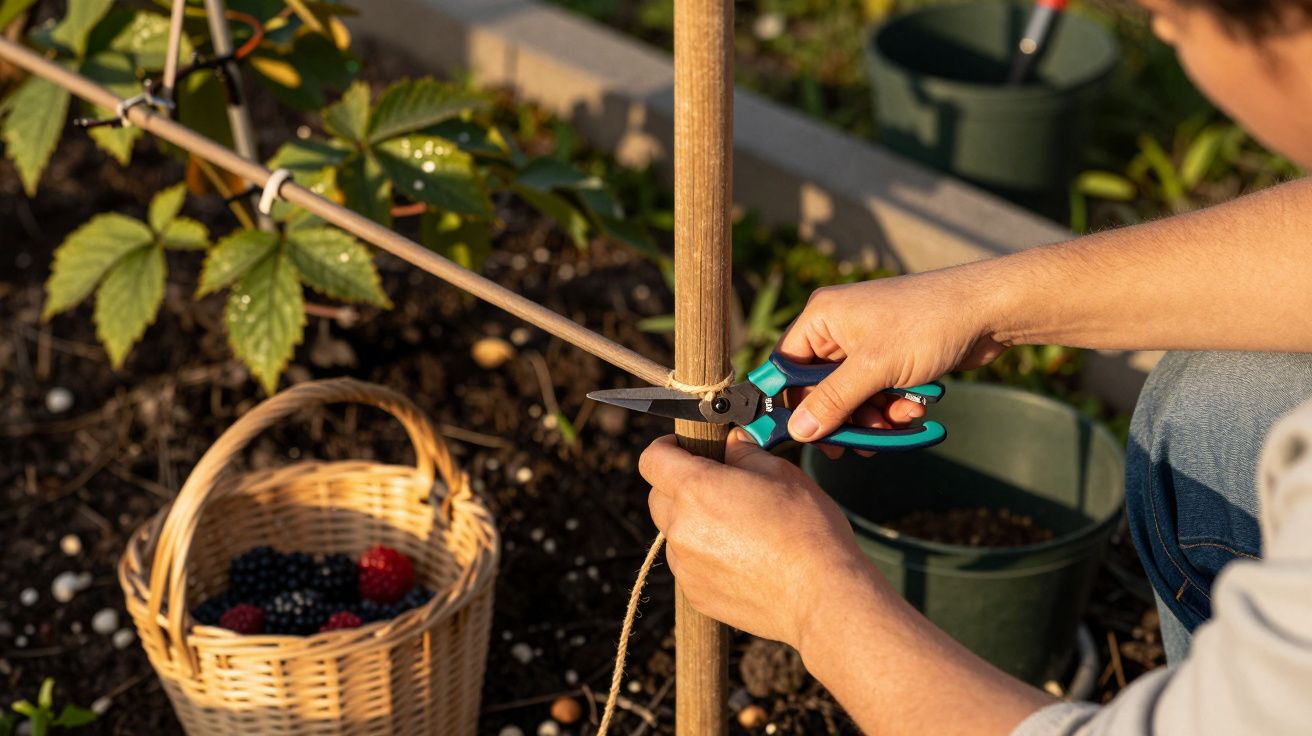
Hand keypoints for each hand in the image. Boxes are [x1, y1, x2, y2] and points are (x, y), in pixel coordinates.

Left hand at [638, 431, 883, 647]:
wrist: (821, 595)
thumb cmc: (806, 529)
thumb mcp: (780, 473)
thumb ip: (745, 451)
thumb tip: (731, 442)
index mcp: (695, 488)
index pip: (652, 458)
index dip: (667, 447)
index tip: (685, 448)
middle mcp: (680, 527)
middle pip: (658, 497)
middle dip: (680, 486)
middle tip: (718, 487)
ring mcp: (685, 566)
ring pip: (674, 533)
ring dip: (692, 523)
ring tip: (737, 528)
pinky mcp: (696, 594)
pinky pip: (688, 566)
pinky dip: (704, 556)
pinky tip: (742, 559)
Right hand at [780, 271, 1004, 446]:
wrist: (988, 311)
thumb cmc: (928, 323)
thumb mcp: (874, 367)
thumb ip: (833, 401)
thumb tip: (798, 431)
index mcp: (822, 317)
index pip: (785, 366)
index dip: (789, 402)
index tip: (795, 435)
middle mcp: (839, 328)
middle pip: (819, 387)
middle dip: (842, 416)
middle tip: (851, 445)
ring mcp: (867, 344)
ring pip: (852, 396)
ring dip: (871, 417)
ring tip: (893, 422)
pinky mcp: (892, 358)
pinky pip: (877, 393)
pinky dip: (892, 407)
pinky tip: (912, 411)